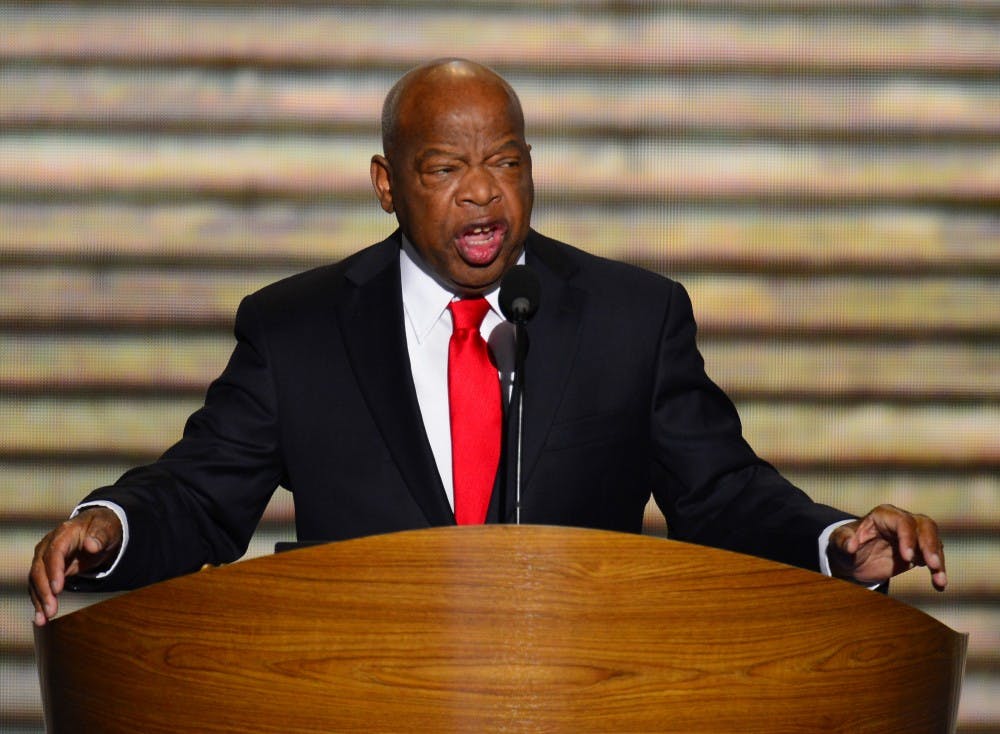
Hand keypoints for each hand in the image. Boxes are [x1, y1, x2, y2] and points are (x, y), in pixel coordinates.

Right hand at [28, 507, 122, 625]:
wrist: (97, 529)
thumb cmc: (102, 528)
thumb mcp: (107, 529)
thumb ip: (100, 536)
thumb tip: (91, 545)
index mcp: (64, 533)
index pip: (54, 552)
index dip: (54, 570)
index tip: (57, 589)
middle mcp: (48, 545)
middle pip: (40, 569)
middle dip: (44, 591)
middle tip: (51, 610)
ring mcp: (45, 558)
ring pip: (36, 581)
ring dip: (39, 600)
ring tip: (44, 619)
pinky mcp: (46, 570)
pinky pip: (39, 587)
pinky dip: (40, 601)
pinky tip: (41, 618)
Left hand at [828, 504, 946, 590]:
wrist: (852, 557)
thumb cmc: (844, 544)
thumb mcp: (837, 542)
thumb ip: (843, 541)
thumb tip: (850, 546)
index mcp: (883, 515)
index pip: (902, 521)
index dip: (907, 537)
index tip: (907, 557)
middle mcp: (902, 521)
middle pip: (925, 526)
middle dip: (930, 545)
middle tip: (932, 565)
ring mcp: (913, 535)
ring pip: (934, 541)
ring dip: (938, 560)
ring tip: (940, 581)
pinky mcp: (919, 551)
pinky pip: (933, 557)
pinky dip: (938, 570)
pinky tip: (940, 584)